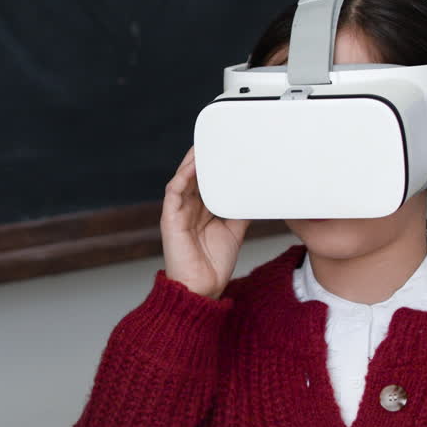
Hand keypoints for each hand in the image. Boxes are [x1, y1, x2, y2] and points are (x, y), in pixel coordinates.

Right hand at [161, 147, 249, 299]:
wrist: (203, 287)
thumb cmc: (214, 263)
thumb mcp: (235, 229)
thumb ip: (241, 210)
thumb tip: (256, 194)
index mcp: (202, 208)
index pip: (206, 179)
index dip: (214, 163)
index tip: (226, 147)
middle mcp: (189, 207)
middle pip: (194, 175)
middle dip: (203, 156)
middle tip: (216, 138)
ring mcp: (178, 211)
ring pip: (183, 178)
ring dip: (192, 162)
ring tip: (203, 146)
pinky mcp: (170, 218)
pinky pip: (174, 192)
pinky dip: (182, 177)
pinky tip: (192, 166)